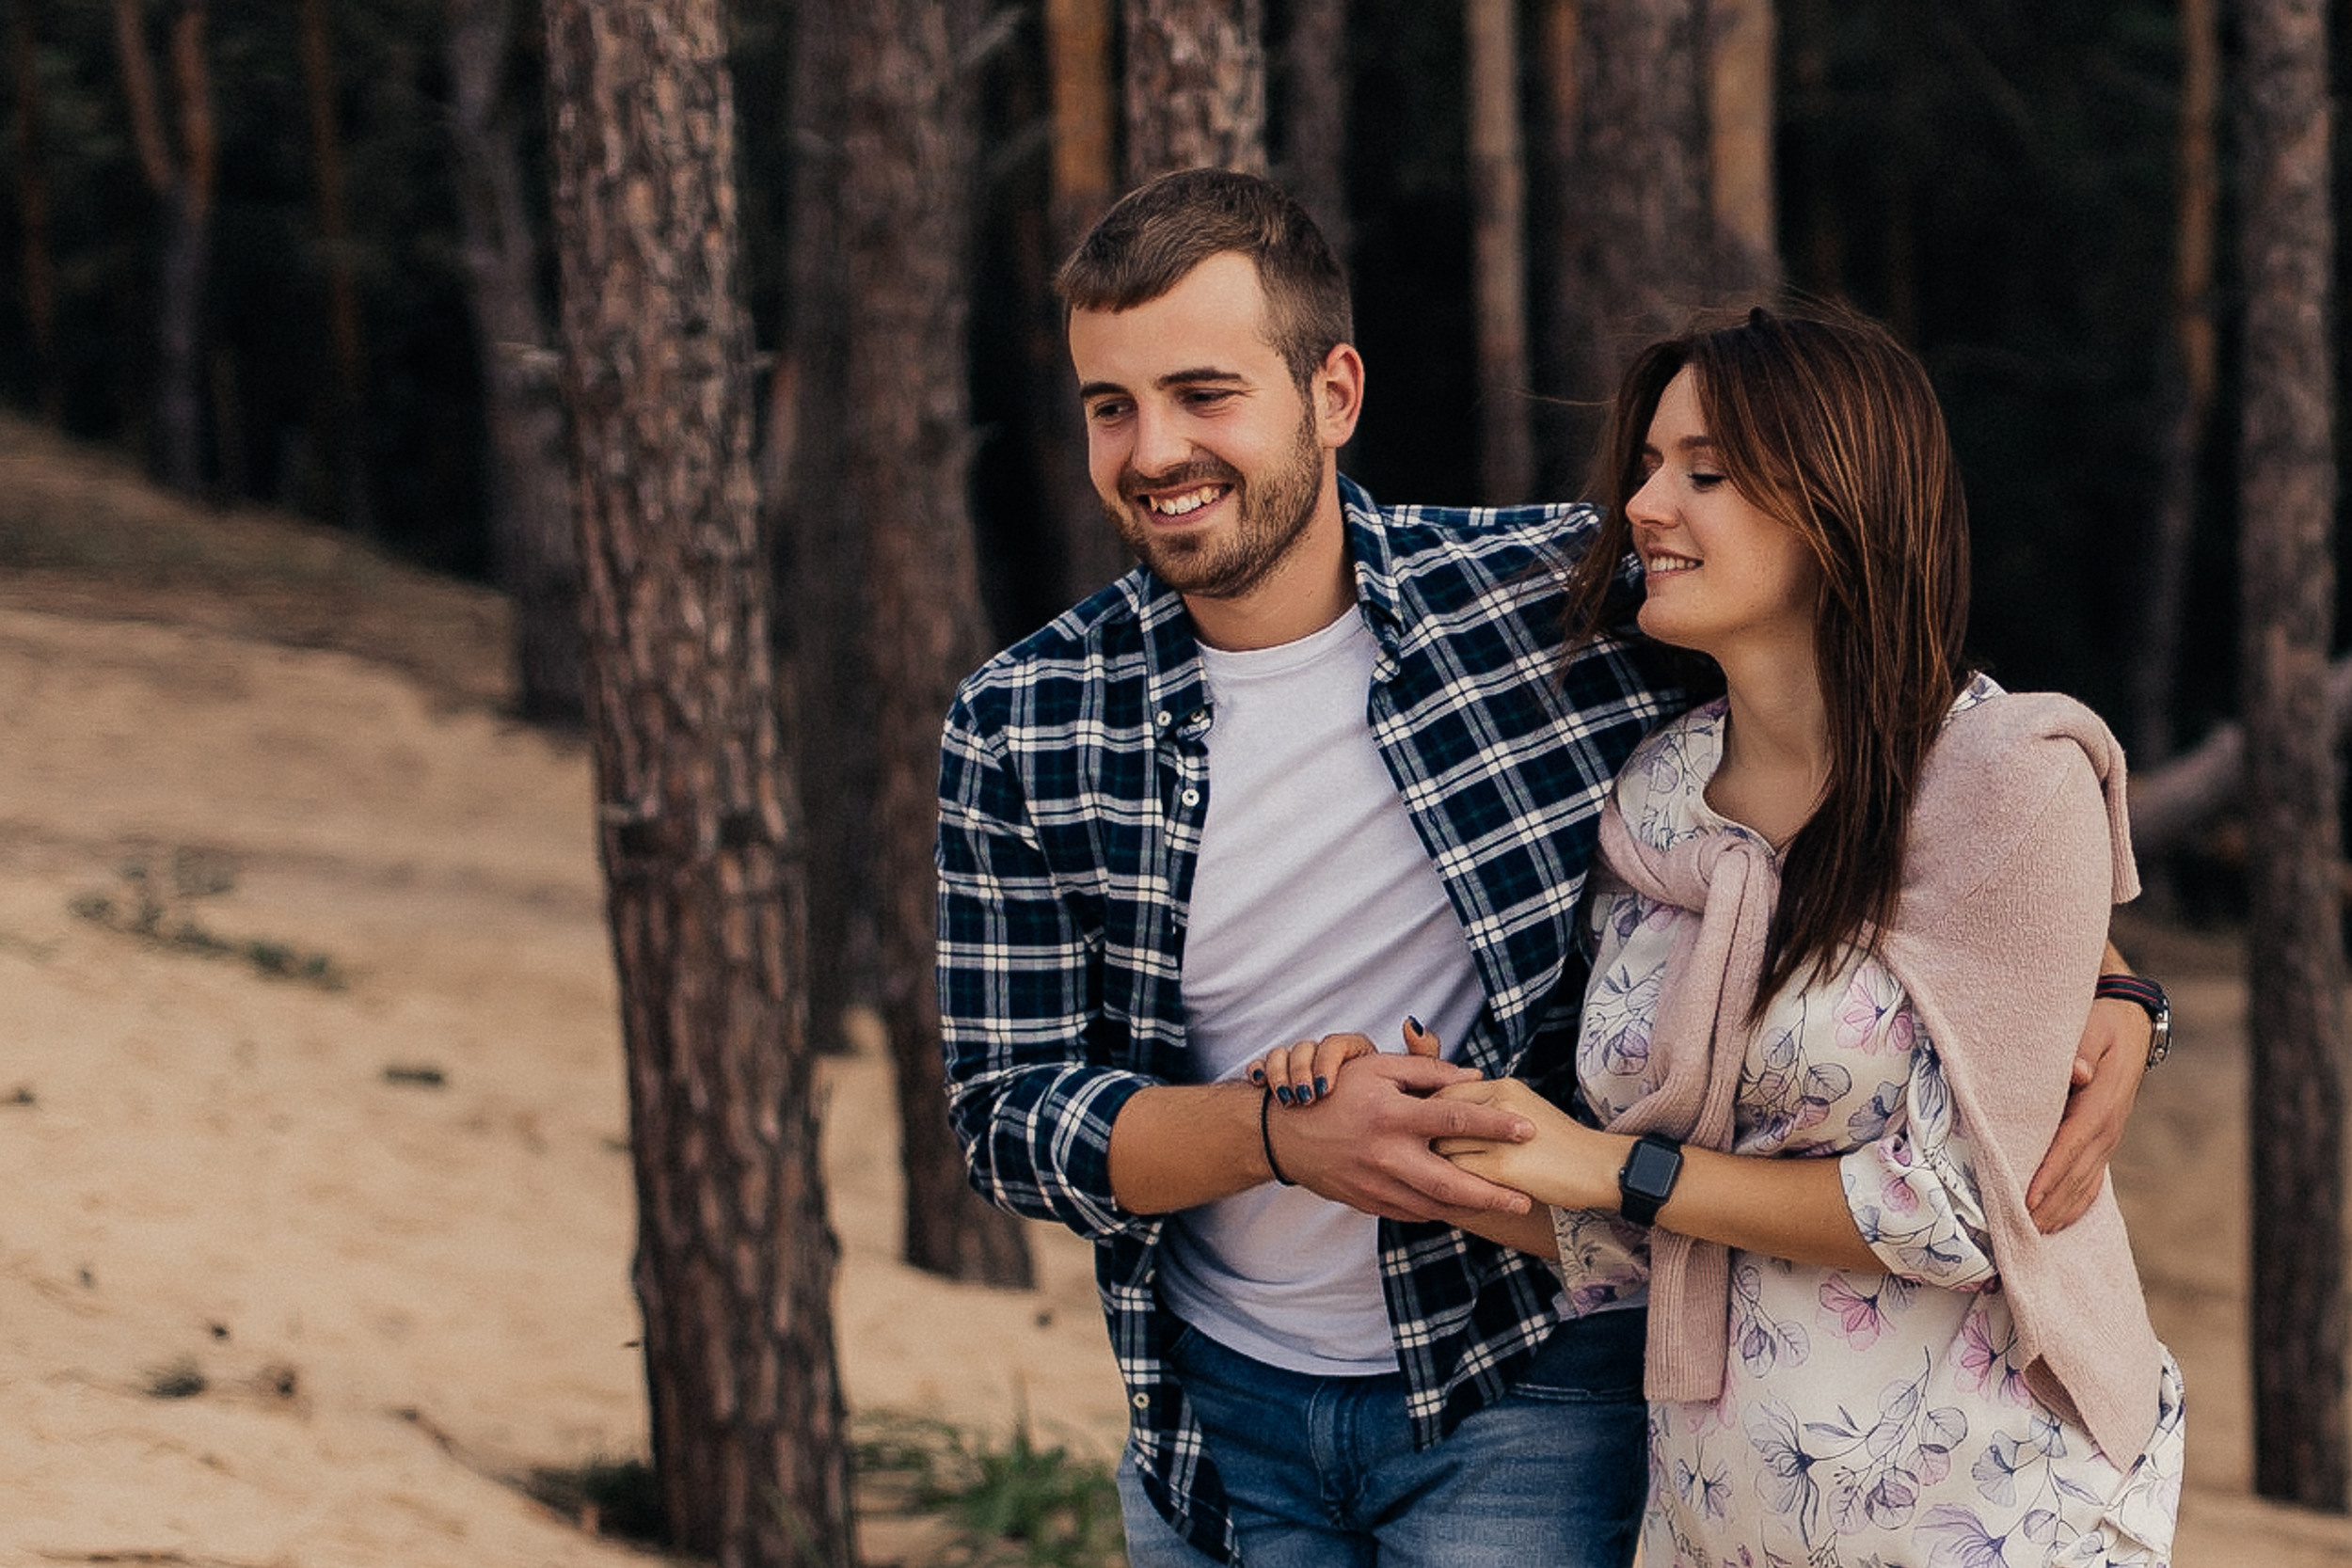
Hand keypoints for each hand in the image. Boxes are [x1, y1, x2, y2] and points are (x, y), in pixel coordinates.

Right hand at [1256, 1026, 1539, 1221]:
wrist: (1286, 1136)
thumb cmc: (1336, 1092)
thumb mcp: (1376, 1067)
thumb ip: (1425, 1070)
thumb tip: (1473, 1077)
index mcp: (1392, 1114)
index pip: (1454, 1120)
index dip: (1494, 1126)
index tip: (1527, 1131)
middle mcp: (1386, 1153)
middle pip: (1450, 1182)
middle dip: (1492, 1193)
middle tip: (1525, 1198)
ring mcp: (1376, 1184)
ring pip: (1434, 1205)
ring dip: (1470, 1208)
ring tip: (1501, 1204)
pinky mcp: (1369, 1202)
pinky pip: (1412, 1213)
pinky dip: (1438, 1210)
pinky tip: (1458, 1205)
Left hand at [1432, 1077, 1619, 1211]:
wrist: (1597, 1167)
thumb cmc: (1560, 1143)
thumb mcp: (1524, 1110)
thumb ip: (1488, 1109)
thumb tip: (1444, 1114)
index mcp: (1503, 1087)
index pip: (1445, 1093)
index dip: (1427, 1113)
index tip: (1420, 1130)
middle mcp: (1498, 1105)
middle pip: (1437, 1119)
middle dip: (1424, 1139)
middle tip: (1419, 1154)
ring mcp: (1499, 1137)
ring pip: (1443, 1148)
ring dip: (1434, 1164)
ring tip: (1433, 1176)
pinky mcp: (1502, 1168)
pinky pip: (1457, 1174)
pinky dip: (1449, 1184)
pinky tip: (1452, 1192)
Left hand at [2027, 994, 2145, 1230]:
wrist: (2130, 1023)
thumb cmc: (2100, 1023)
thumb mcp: (2092, 1027)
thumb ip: (2082, 1048)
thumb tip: (2078, 1072)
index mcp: (2102, 1103)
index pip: (2071, 1146)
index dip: (2050, 1175)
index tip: (2028, 1200)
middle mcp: (2108, 1128)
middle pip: (2076, 1175)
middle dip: (2049, 1205)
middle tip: (2018, 1232)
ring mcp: (2108, 1138)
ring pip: (2084, 1184)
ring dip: (2060, 1211)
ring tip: (2031, 1236)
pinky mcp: (2104, 1141)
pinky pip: (2092, 1179)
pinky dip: (2075, 1203)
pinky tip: (2056, 1222)